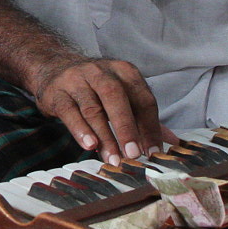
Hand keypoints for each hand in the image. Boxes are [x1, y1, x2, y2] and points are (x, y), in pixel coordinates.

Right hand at [30, 53, 175, 163]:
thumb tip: (172, 143)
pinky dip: (80, 130)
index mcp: (124, 72)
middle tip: (133, 154)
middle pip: (116, 97)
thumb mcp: (122, 96)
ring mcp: (77, 80)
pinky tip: (89, 146)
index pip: (142, 99)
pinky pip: (70, 112)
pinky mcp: (57, 93)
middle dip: (127, 127)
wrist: (55, 69)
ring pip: (92, 108)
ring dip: (105, 136)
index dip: (150, 126)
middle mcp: (101, 72)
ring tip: (113, 159)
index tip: (154, 152)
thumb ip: (145, 118)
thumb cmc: (96, 88)